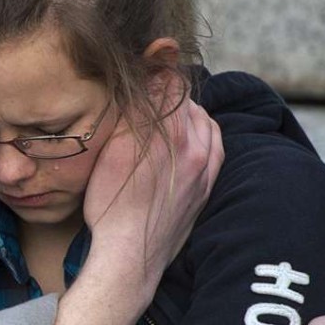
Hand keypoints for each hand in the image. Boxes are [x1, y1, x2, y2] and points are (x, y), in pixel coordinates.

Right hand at [83, 90, 222, 291]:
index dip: (157, 71)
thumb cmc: (111, 205)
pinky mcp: (206, 187)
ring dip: (186, 115)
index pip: (173, 82)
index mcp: (171, 134)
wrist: (130, 256)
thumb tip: (151, 73)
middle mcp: (196, 148)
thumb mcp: (112, 150)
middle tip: (145, 95)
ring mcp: (205, 169)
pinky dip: (201, 136)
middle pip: (189, 102)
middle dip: (169, 93)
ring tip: (162, 118)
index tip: (143, 68)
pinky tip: (184, 140)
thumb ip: (134, 110)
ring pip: (204, 123)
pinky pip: (213, 148)